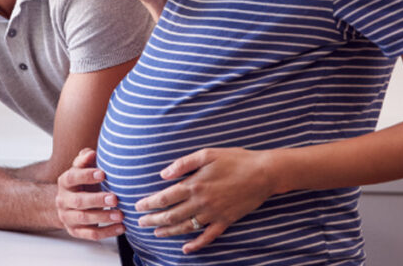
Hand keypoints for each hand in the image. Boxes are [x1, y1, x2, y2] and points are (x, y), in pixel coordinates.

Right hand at [55, 148, 125, 240]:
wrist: (69, 205)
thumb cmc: (82, 184)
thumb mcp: (82, 170)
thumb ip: (85, 160)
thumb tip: (91, 153)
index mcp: (65, 182)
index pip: (72, 177)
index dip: (86, 175)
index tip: (103, 174)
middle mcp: (63, 200)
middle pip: (78, 201)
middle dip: (97, 200)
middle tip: (115, 198)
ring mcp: (67, 217)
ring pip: (84, 219)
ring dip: (103, 217)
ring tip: (120, 215)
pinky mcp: (75, 231)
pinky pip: (91, 234)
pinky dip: (107, 232)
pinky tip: (121, 227)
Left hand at [135, 148, 276, 253]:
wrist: (264, 173)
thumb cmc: (235, 159)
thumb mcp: (207, 154)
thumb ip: (183, 163)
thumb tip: (163, 174)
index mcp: (194, 184)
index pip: (164, 198)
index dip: (149, 204)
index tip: (138, 206)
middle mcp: (201, 202)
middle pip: (171, 215)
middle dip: (153, 220)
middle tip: (141, 222)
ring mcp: (213, 214)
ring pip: (186, 227)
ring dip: (169, 232)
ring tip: (156, 233)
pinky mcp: (226, 221)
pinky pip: (208, 237)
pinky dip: (196, 245)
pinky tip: (186, 249)